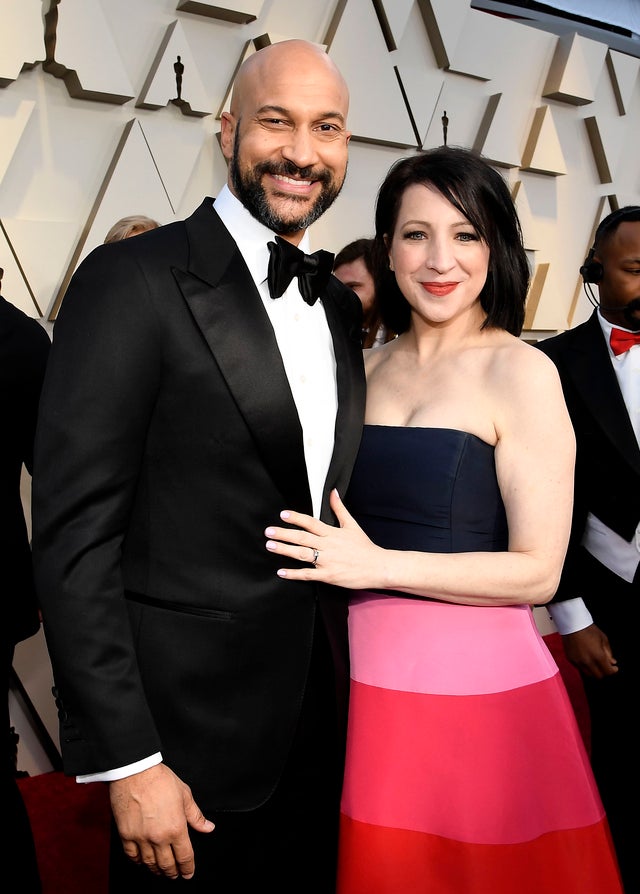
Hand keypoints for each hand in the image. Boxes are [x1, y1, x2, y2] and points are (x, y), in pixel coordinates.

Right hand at [109, 763, 213, 879]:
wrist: (135, 772)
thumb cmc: (160, 780)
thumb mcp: (185, 795)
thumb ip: (196, 815)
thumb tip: (208, 827)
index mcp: (176, 828)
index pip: (185, 857)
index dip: (188, 868)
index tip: (188, 873)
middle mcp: (159, 837)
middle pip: (167, 865)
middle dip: (173, 872)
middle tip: (175, 874)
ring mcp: (141, 838)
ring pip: (150, 864)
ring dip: (156, 870)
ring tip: (160, 871)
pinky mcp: (126, 835)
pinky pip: (132, 856)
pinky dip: (138, 862)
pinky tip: (142, 861)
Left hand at [265, 488, 385, 588]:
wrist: (378, 567)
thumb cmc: (364, 547)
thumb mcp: (352, 525)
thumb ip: (339, 509)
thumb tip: (332, 492)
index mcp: (333, 533)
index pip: (311, 523)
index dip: (297, 518)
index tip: (283, 515)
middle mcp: (328, 546)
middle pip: (303, 538)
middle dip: (284, 534)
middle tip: (268, 531)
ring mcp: (327, 562)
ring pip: (302, 554)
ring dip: (285, 550)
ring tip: (270, 546)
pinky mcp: (328, 576)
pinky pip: (308, 574)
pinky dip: (294, 574)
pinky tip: (281, 572)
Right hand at [561, 623, 617, 678]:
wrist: (572, 624)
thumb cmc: (589, 630)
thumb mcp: (603, 639)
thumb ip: (609, 652)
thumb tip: (612, 662)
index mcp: (598, 656)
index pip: (608, 672)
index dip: (613, 671)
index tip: (614, 667)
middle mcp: (587, 662)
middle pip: (598, 676)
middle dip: (604, 672)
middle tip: (606, 666)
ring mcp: (578, 662)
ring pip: (589, 674)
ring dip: (594, 671)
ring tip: (596, 663)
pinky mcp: (570, 659)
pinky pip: (580, 668)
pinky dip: (585, 666)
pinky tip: (587, 659)